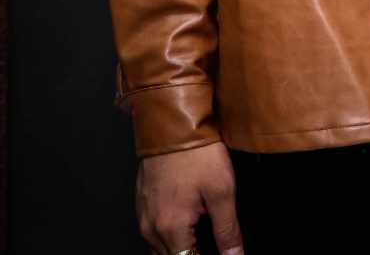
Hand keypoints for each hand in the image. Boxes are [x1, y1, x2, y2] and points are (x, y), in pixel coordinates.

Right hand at [137, 140, 241, 254]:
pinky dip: (170, 237)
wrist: (174, 126)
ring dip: (180, 249)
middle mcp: (151, 227)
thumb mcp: (222, 192)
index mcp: (170, 228)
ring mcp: (143, 216)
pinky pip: (153, 233)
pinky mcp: (142, 205)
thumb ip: (227, 230)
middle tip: (213, 244)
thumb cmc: (198, 155)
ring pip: (160, 249)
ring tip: (201, 239)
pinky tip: (187, 226)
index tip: (220, 252)